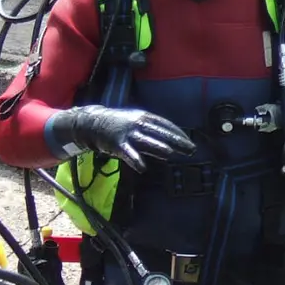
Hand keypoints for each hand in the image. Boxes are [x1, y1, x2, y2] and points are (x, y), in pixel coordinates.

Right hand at [45, 106, 194, 169]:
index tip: (189, 141)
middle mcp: (138, 123)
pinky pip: (128, 154)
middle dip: (176, 141)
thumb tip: (170, 139)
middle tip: (191, 150)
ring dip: (159, 147)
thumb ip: (152, 130)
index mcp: (144, 116)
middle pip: (161, 133)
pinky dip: (135, 160)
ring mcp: (128, 134)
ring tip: (171, 153)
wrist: (93, 122)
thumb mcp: (137, 121)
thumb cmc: (119, 124)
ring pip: (146, 141)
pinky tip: (142, 167)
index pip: (165, 124)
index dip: (178, 133)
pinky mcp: (117, 144)